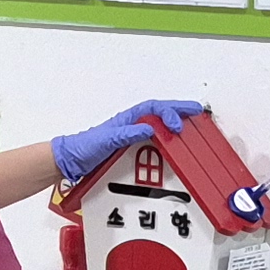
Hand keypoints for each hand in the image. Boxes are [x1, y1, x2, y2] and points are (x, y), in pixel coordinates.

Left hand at [54, 97, 208, 186]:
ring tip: (192, 123)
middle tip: (197, 111)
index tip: (178, 126)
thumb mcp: (107, 139)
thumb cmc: (85, 146)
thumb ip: (127, 133)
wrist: (72, 161)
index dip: (169, 114)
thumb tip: (148, 128)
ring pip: (159, 123)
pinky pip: (154, 138)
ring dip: (176, 121)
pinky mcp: (132, 147)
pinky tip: (175, 142)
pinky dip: (167, 137)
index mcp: (128, 118)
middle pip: (161, 111)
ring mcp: (133, 135)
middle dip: (180, 109)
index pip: (154, 109)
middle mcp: (133, 124)